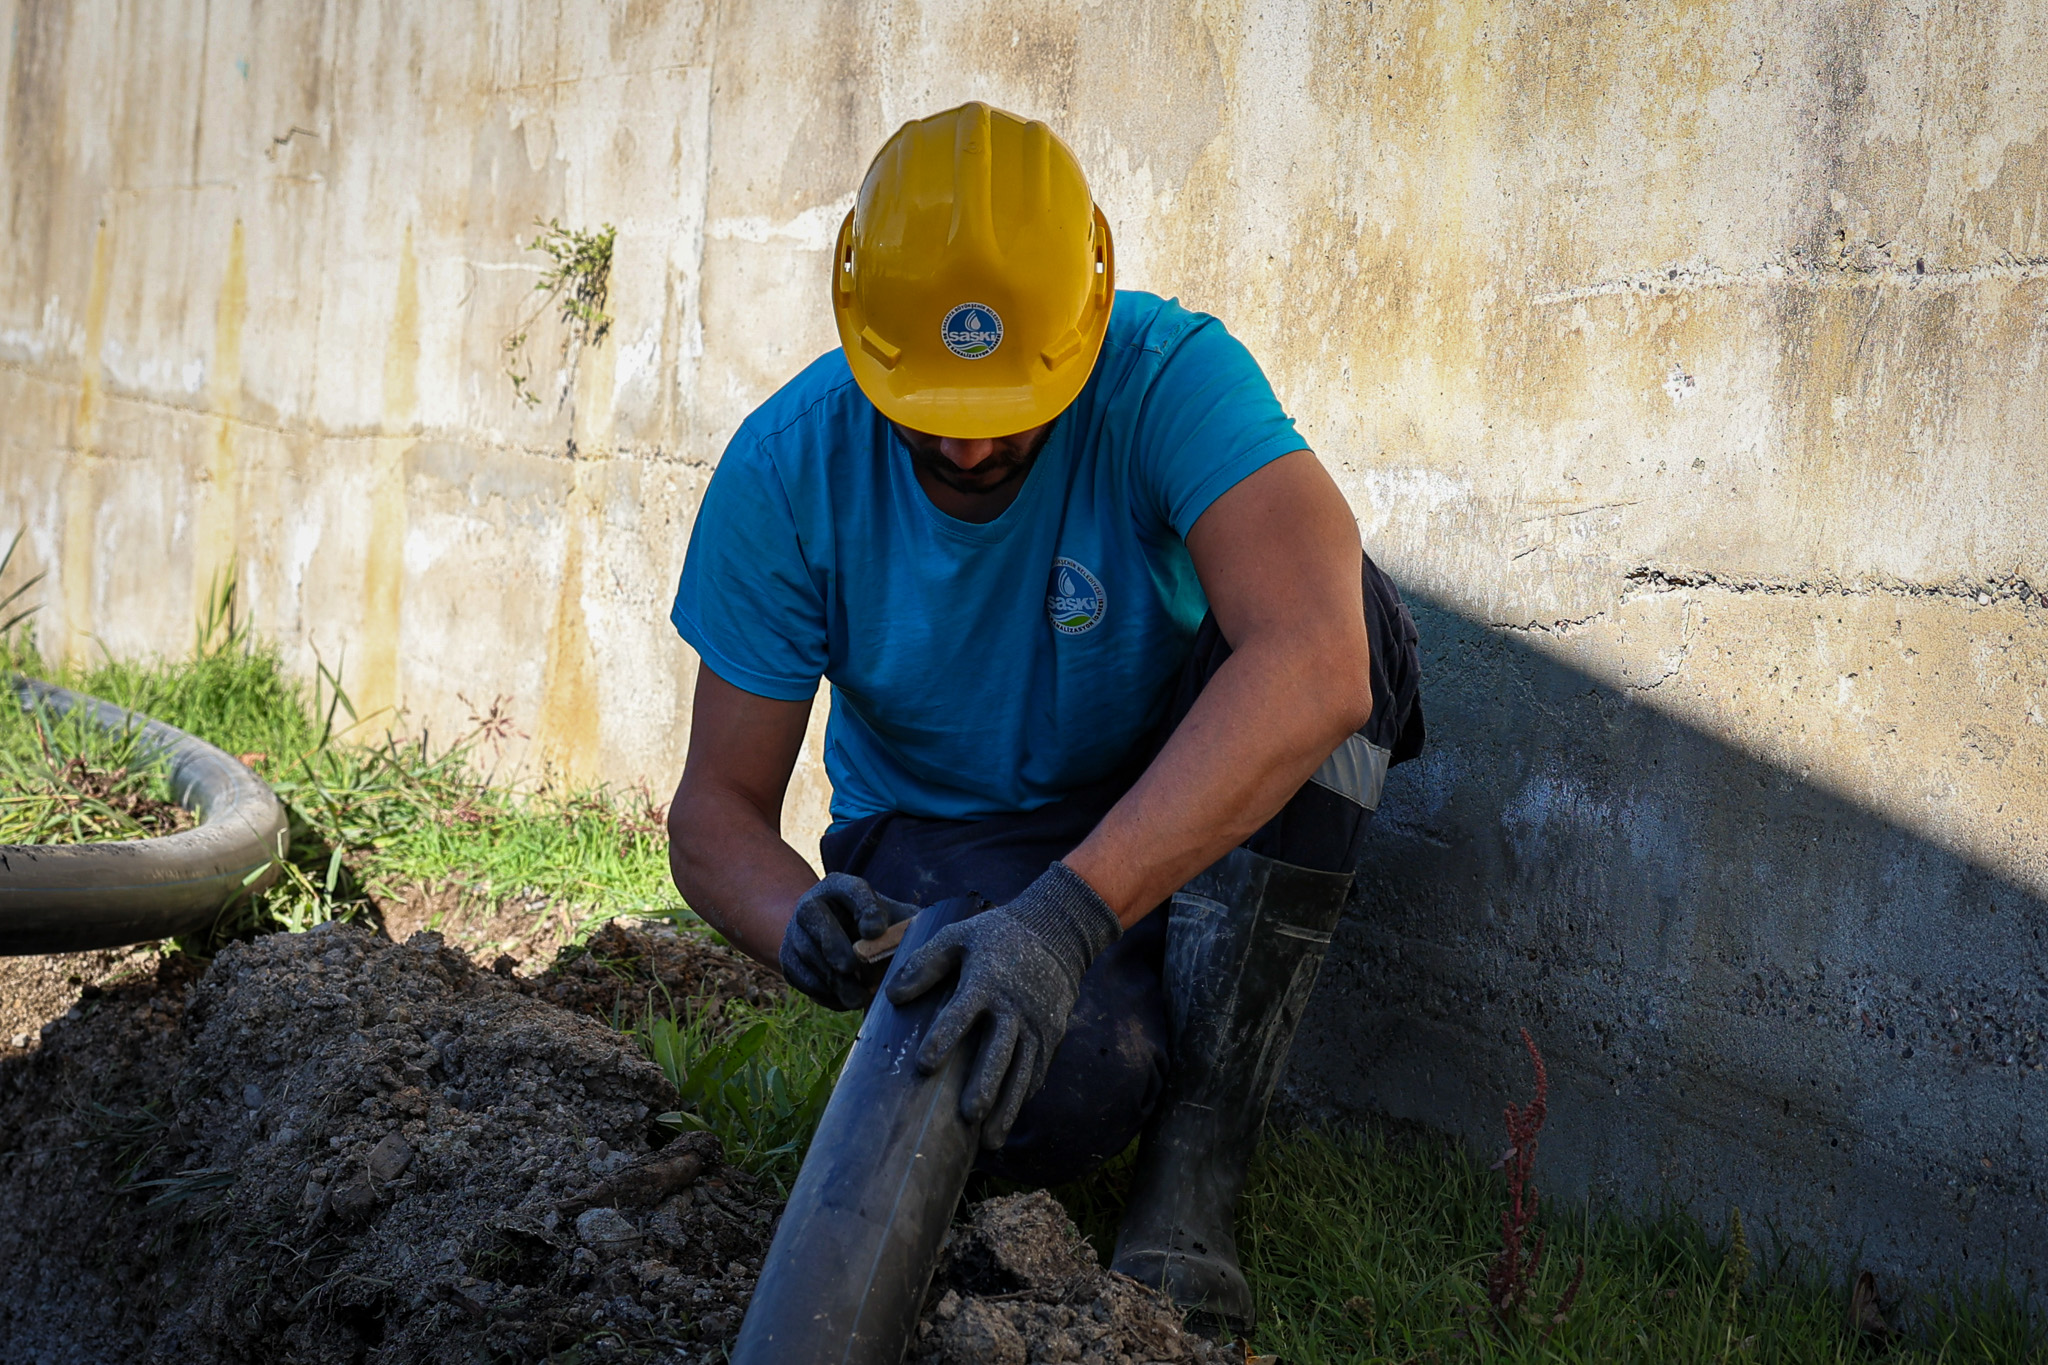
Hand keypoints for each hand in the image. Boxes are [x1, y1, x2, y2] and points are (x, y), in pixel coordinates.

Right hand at [777, 873, 917, 1010]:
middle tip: (850, 967)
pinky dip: (821, 992)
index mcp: (842, 887)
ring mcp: (795, 931)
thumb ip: (908, 926)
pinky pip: (799, 977)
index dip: (864, 909)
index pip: (853, 890)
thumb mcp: (896, 921)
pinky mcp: (788, 959)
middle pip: (815, 917)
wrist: (845, 945)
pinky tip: (844, 1000)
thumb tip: (920, 940)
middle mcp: (812, 903)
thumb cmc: (879, 931)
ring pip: (806, 952)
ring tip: (858, 996)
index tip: (877, 931)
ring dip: (830, 977)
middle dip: (833, 944)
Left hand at [886, 862, 1121, 1148]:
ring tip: (990, 1141)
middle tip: (970, 1116)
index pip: (962, 1013)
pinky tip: (1008, 1118)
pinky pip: (1038, 1070)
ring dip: (1007, 1107)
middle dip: (986, 1085)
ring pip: (1022, 1071)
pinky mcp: (1052, 1034)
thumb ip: (925, 964)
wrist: (1056, 932)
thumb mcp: (958, 937)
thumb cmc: (996, 937)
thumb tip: (891, 996)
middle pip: (999, 1051)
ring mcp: (1037, 1024)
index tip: (923, 1065)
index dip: (943, 1037)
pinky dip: (1023, 1095)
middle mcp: (1014, 1007)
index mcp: (986, 981)